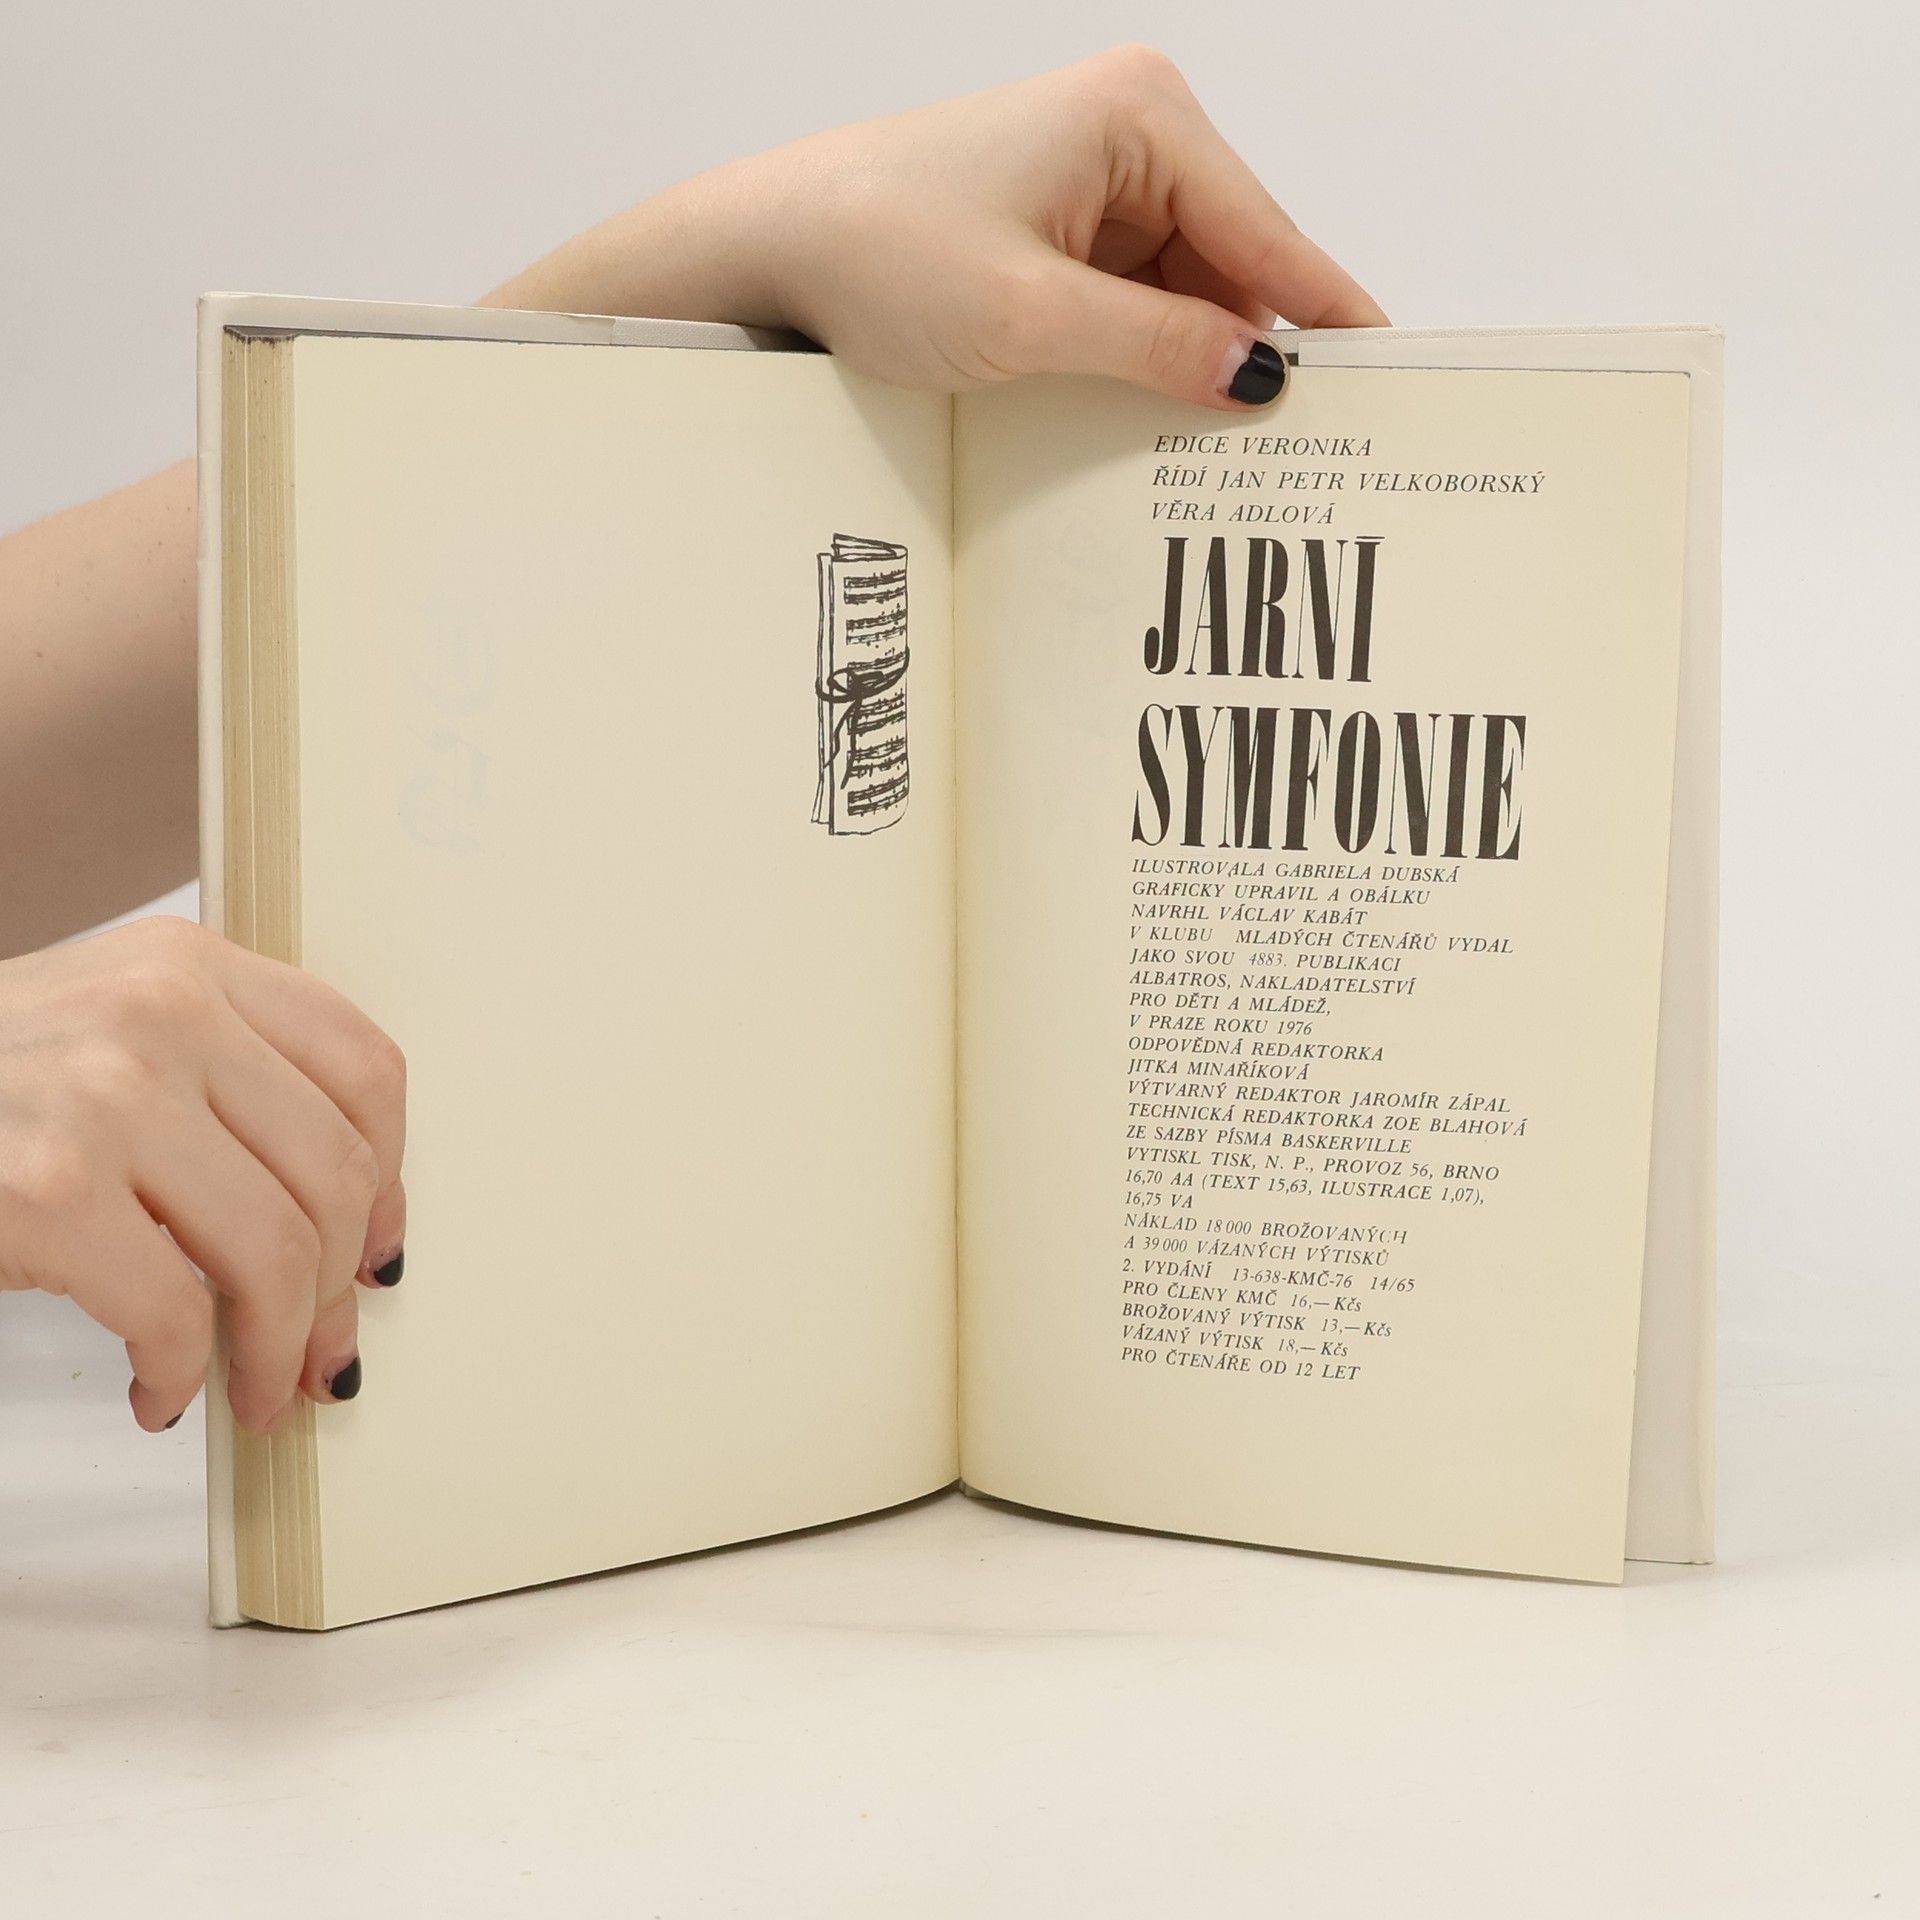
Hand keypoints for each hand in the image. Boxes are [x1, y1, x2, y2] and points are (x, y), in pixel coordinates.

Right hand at [0, 917, 406, 1432]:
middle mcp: (163, 1013)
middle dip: (340, 1291)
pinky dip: (182, 1375)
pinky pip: (176, 1311)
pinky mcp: (50, 1188)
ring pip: (279, 1250)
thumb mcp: (107, 1031)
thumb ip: (224, 1082)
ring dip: (279, 1348)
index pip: (365, 1070)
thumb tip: (352, 1223)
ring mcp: (107, 1096)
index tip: (378, 1251)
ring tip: (256, 1389)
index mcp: (191, 967)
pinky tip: (159, 1391)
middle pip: (337, 1173)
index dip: (391, 1181)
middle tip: (318, 1355)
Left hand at [485, 44, 1386, 411]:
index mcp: (1143, 116)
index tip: (1385, 392)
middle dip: (1252, 353)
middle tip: (1297, 459)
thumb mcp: (1031, 317)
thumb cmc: (877, 248)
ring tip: (1219, 458)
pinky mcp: (1059, 229)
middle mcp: (1132, 133)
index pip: (1269, 235)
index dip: (1325, 321)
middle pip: (1236, 265)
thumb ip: (1157, 348)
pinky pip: (1135, 301)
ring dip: (1193, 365)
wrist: (765, 249)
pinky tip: (1151, 420)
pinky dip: (1146, 359)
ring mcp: (1095, 182)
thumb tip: (1260, 380)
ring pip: (1187, 292)